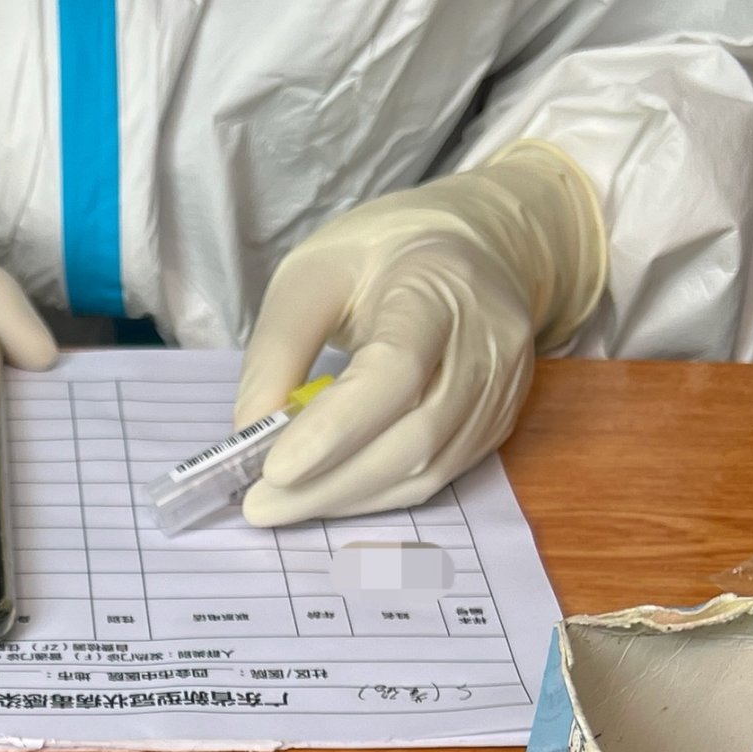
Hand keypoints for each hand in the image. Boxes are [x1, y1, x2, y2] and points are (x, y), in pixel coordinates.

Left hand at [232, 143, 605, 525]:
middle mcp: (487, 342)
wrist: (471, 245)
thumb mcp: (310, 275)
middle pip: (414, 436)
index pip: (395, 372)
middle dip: (331, 483)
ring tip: (285, 506)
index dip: (335, 430)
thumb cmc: (378, 254)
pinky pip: (440, 475)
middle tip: (261, 505)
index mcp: (438, 287)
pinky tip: (333, 493)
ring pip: (429, 469)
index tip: (273, 470)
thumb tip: (251, 432)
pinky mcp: (498, 420)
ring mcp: (502, 388)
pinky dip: (379, 494)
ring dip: (350, 499)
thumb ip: (280, 350)